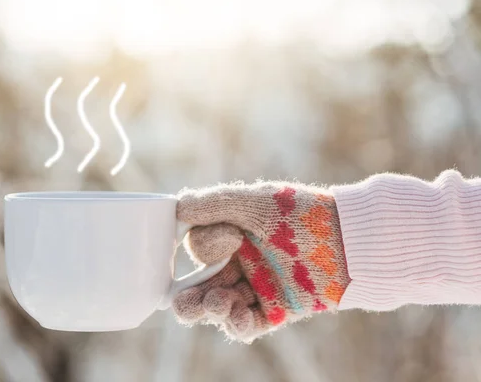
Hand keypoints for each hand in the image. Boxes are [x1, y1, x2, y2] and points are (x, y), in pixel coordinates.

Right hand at [172, 181, 349, 342]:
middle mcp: (240, 263)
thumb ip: (216, 204)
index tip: (233, 237)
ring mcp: (257, 288)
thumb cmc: (302, 213)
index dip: (206, 247)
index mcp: (232, 235)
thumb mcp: (256, 202)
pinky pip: (248, 323)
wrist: (349, 239)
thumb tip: (177, 206)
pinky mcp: (275, 309)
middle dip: (188, 299)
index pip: (201, 249)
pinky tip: (237, 317)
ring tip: (218, 305)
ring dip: (211, 309)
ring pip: (220, 307)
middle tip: (181, 304)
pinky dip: (238, 324)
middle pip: (201, 287)